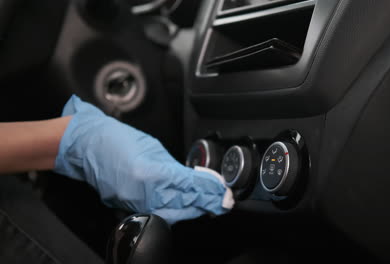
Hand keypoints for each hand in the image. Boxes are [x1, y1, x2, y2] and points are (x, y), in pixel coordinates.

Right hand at [54, 95, 233, 223]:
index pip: (190, 186)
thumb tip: (193, 179)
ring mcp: (135, 203)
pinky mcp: (127, 207)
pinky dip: (174, 210)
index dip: (210, 189)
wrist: (86, 145)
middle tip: (222, 200)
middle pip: (185, 203)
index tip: (222, 191)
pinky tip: (185, 206)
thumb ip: (174, 167)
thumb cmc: (116, 139)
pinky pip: (157, 212)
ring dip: (193, 208)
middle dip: (206, 202)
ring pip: (173, 212)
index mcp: (152, 174)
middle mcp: (144, 193)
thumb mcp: (154, 148)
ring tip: (209, 203)